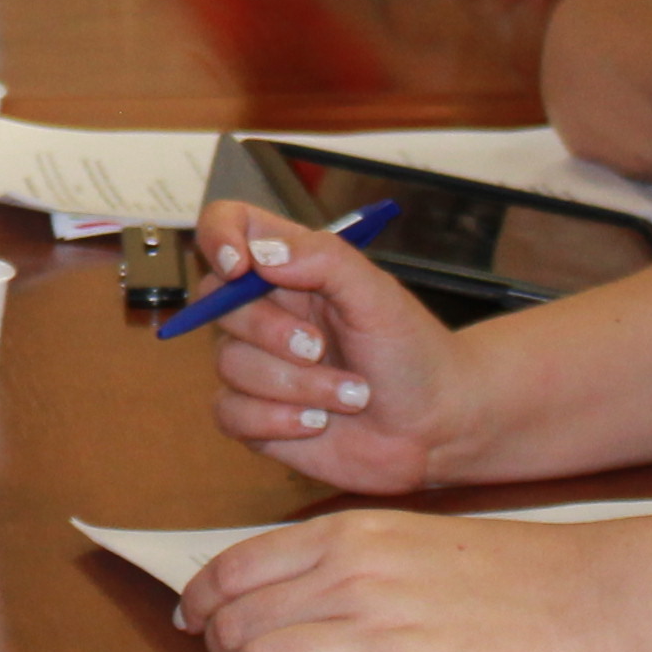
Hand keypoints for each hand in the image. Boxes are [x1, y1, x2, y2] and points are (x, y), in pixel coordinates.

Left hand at [177, 511, 585, 651]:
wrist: (579, 600)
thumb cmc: (494, 570)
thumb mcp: (401, 536)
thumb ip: (331, 556)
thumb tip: (258, 586)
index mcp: (344, 536)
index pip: (231, 569)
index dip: (202, 603)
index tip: (198, 623)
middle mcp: (350, 578)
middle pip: (235, 623)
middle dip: (226, 651)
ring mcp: (377, 633)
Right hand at [196, 206, 459, 492]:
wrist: (434, 426)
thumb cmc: (412, 353)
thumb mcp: (378, 295)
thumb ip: (324, 260)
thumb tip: (262, 253)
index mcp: (290, 267)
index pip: (229, 226)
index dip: (219, 236)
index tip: (240, 266)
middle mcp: (265, 311)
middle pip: (217, 303)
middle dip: (271, 332)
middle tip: (320, 348)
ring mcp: (257, 364)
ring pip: (230, 365)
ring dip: (297, 386)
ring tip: (349, 395)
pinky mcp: (255, 416)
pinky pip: (231, 414)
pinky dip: (278, 421)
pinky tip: (318, 423)